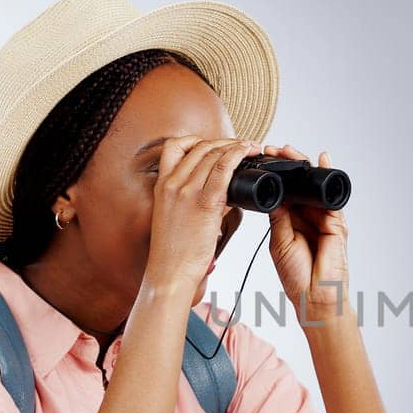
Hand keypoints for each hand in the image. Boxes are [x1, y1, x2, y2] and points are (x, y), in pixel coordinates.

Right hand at [143, 136, 262, 287]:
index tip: (215, 145)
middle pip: (199, 147)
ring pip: (213, 154)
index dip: (198, 140)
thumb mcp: (176, 217)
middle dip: (224, 142)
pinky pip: (223, 169)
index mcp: (161, 185)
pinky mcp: (204, 202)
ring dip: (235, 146)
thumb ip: (196, 201)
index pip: (175, 146)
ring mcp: (186, 191)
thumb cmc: (175, 251)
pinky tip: (247, 152)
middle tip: (242, 145)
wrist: (169, 272)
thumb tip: (224, 197)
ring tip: (251, 148)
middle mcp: (171, 183)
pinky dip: (238, 155)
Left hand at [265, 143, 350, 314]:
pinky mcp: (336, 222)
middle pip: (297, 185)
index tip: (259, 160)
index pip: (282, 192)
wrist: (315, 297)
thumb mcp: (279, 241)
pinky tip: (322, 160)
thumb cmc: (296, 276)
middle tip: (272, 149)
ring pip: (313, 186)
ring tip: (290, 151)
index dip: (272, 176)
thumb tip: (273, 192)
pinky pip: (332, 196)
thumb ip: (278, 216)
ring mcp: (322, 218)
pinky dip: (328, 176)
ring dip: (303, 167)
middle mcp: (306, 217)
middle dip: (286, 166)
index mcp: (289, 222)